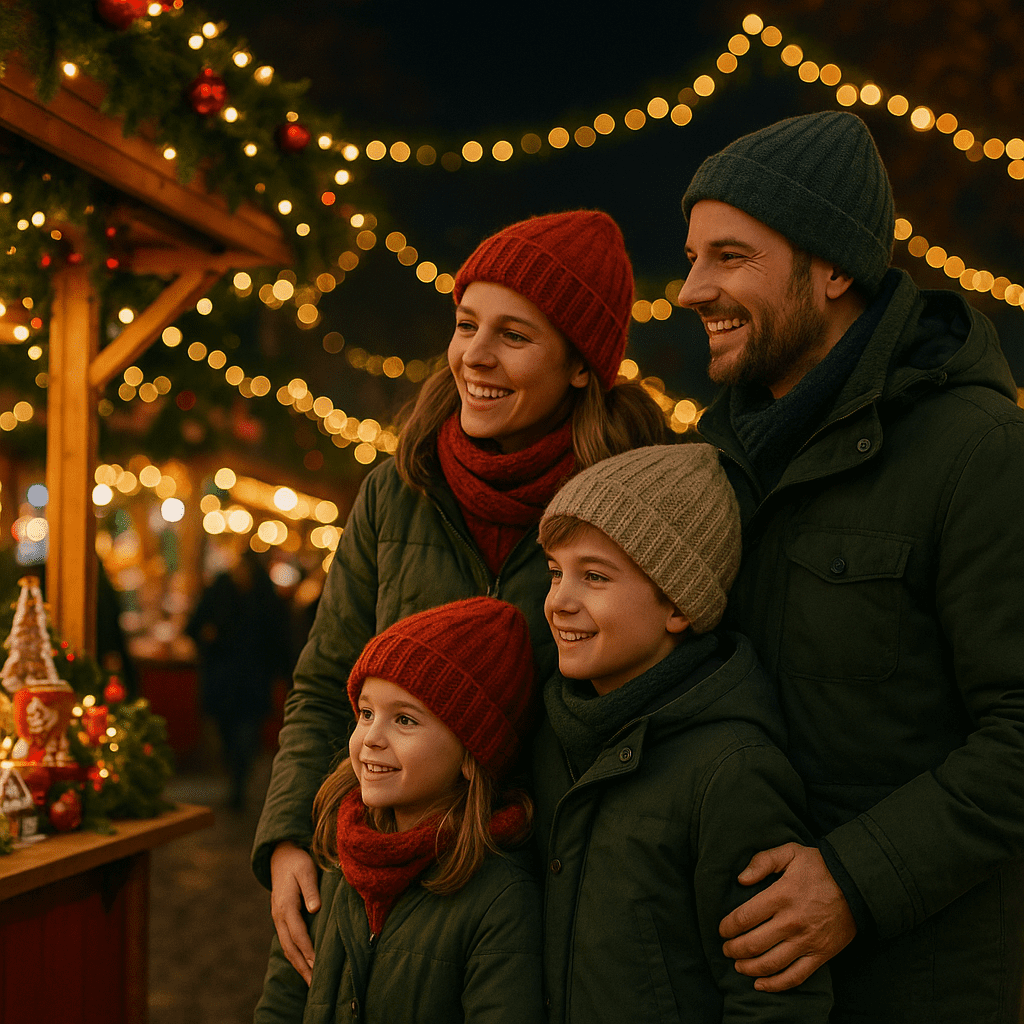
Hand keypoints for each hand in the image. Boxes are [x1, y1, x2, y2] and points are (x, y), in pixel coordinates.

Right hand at [270, 841, 321, 984]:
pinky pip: (287, 941)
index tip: (316, 965)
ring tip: (310, 981)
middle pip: (290, 946)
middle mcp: (279, 916)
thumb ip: (310, 890)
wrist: (281, 855)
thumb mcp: (306, 871)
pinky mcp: (281, 918)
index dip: (307, 950)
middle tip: (314, 983)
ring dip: (298, 964)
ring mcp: (278, 918)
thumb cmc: (297, 862)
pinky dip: (294, 955)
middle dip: (302, 966)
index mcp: (286, 906)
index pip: (298, 933)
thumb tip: (314, 909)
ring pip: (287, 947)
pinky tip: (303, 964)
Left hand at [719, 842, 855, 991]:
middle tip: (726, 949)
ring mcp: (807, 942)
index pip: (745, 917)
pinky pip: (795, 977)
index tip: (721, 930)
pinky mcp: (820, 956)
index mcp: (781, 896)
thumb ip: (763, 861)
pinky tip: (760, 984)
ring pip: (770, 964)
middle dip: (734, 949)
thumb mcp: (790, 852)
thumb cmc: (820, 868)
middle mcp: (792, 922)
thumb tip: (740, 879)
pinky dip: (775, 985)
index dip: (728, 927)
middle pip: (753, 944)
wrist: (857, 885)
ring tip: (738, 966)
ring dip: (749, 968)